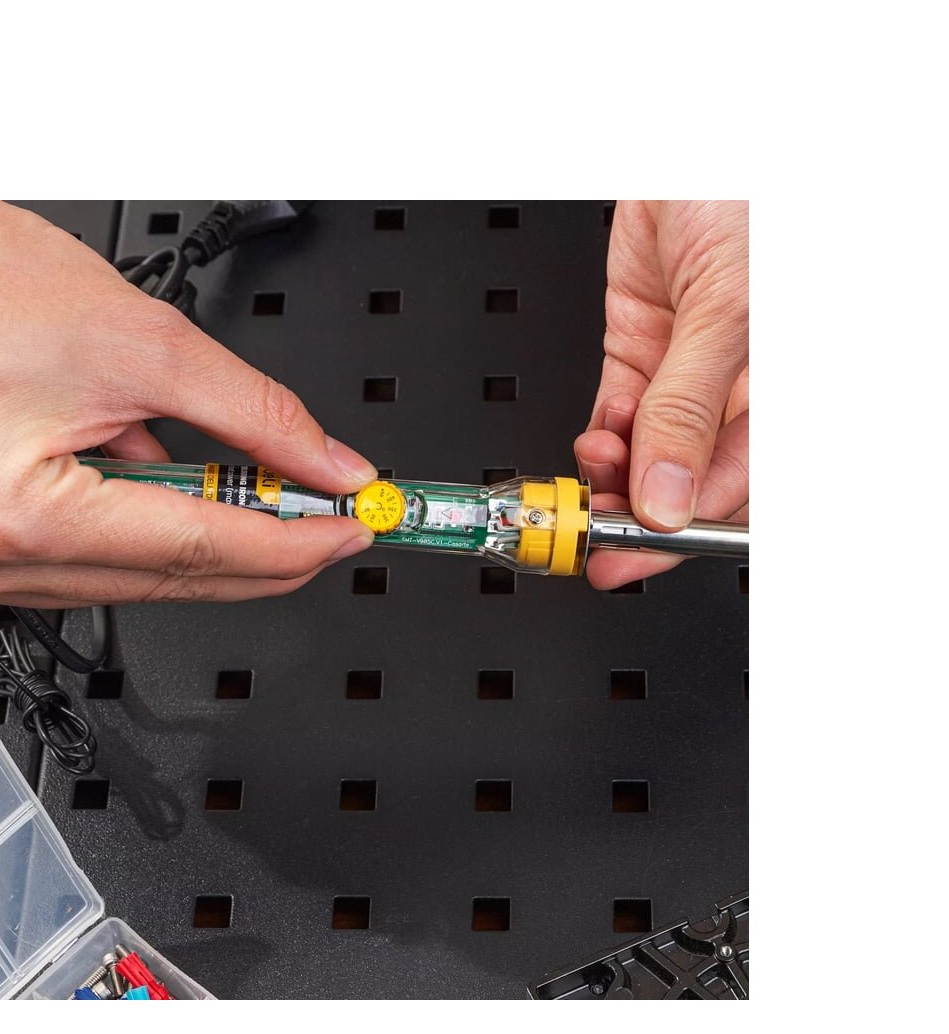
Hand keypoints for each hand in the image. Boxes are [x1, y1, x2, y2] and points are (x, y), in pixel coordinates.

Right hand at [0, 201, 376, 606]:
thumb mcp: (136, 338)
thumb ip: (252, 414)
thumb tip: (323, 462)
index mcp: (23, 514)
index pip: (203, 550)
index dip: (296, 542)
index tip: (355, 524)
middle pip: (176, 580)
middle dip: (268, 552)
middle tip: (333, 520)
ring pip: (135, 576)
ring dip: (209, 541)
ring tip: (262, 491)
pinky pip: (87, 558)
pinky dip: (145, 529)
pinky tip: (173, 489)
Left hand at [574, 201, 747, 588]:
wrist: (700, 143)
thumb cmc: (752, 200)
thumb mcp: (731, 312)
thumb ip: (689, 408)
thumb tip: (666, 494)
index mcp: (781, 394)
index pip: (733, 487)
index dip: (682, 529)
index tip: (633, 552)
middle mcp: (735, 393)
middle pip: (684, 482)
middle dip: (636, 517)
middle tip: (592, 544)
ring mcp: (685, 375)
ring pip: (645, 453)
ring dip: (612, 476)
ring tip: (590, 477)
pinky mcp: (642, 350)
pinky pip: (618, 414)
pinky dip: (599, 438)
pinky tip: (591, 445)